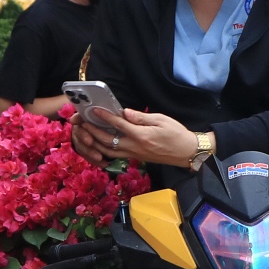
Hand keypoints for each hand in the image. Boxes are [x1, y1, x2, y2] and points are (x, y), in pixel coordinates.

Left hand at [74, 106, 198, 167]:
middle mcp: (135, 148)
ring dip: (95, 143)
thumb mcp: (161, 120)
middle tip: (82, 122)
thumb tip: (125, 112)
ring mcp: (134, 155)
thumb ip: (141, 117)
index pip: (118, 125)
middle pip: (107, 141)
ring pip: (108, 152)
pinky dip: (104, 150)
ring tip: (86, 132)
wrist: (186, 153)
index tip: (94, 110)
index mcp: (141, 136)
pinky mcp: (135, 158)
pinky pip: (115, 155)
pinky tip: (99, 142)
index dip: (104, 117)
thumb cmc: (177, 134)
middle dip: (93, 131)